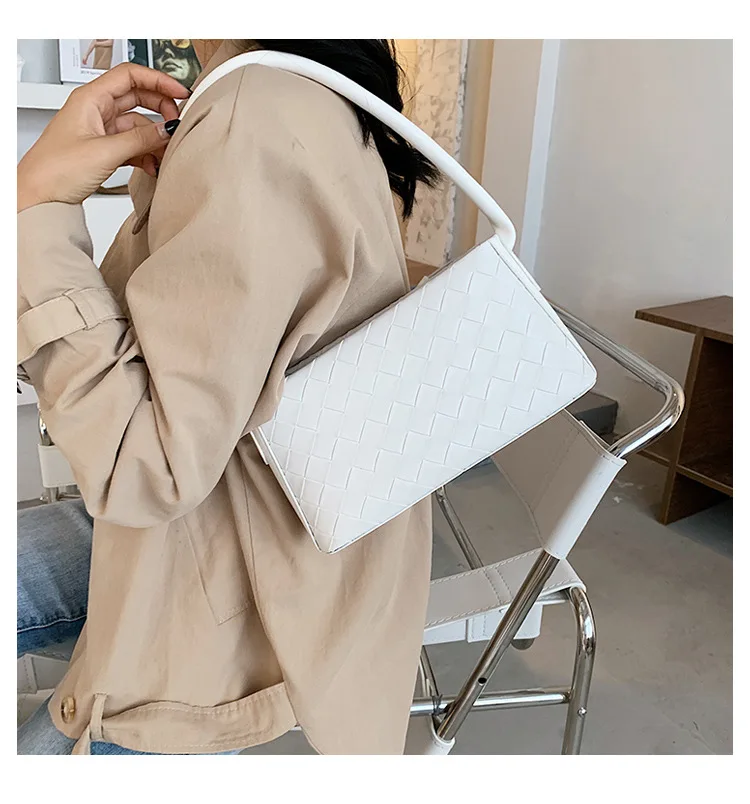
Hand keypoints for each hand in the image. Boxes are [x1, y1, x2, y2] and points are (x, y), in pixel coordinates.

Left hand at [17, 63, 189, 212]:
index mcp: (90, 98)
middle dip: (161, 109)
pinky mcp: (104, 149)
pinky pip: (132, 144)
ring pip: (138, 124)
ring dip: (154, 137)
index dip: (158, 80)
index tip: (180, 93)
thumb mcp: (104, 152)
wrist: (39, 197)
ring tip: (165, 152)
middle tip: (176, 124)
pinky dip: (146, 153)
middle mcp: (95, 109)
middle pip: (138, 97)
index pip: (130, 75)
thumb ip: (140, 139)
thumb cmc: (55, 170)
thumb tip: (167, 129)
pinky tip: (153, 165)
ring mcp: (100, 129)